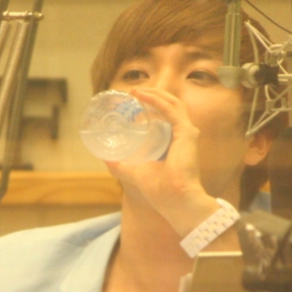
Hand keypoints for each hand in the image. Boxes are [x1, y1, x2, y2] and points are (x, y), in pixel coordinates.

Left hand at [105, 87, 218, 236]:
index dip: (152, 106)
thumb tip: (104, 158)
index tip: (134, 101)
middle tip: (134, 92)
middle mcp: (184, 135)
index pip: (167, 117)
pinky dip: (156, 100)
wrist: (175, 201)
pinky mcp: (186, 134)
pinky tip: (141, 96)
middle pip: (171, 106)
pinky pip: (171, 110)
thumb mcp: (134, 173)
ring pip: (173, 103)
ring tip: (136, 91)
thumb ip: (120, 166)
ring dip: (154, 93)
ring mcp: (188, 133)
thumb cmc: (160, 191)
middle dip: (153, 95)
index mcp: (176, 143)